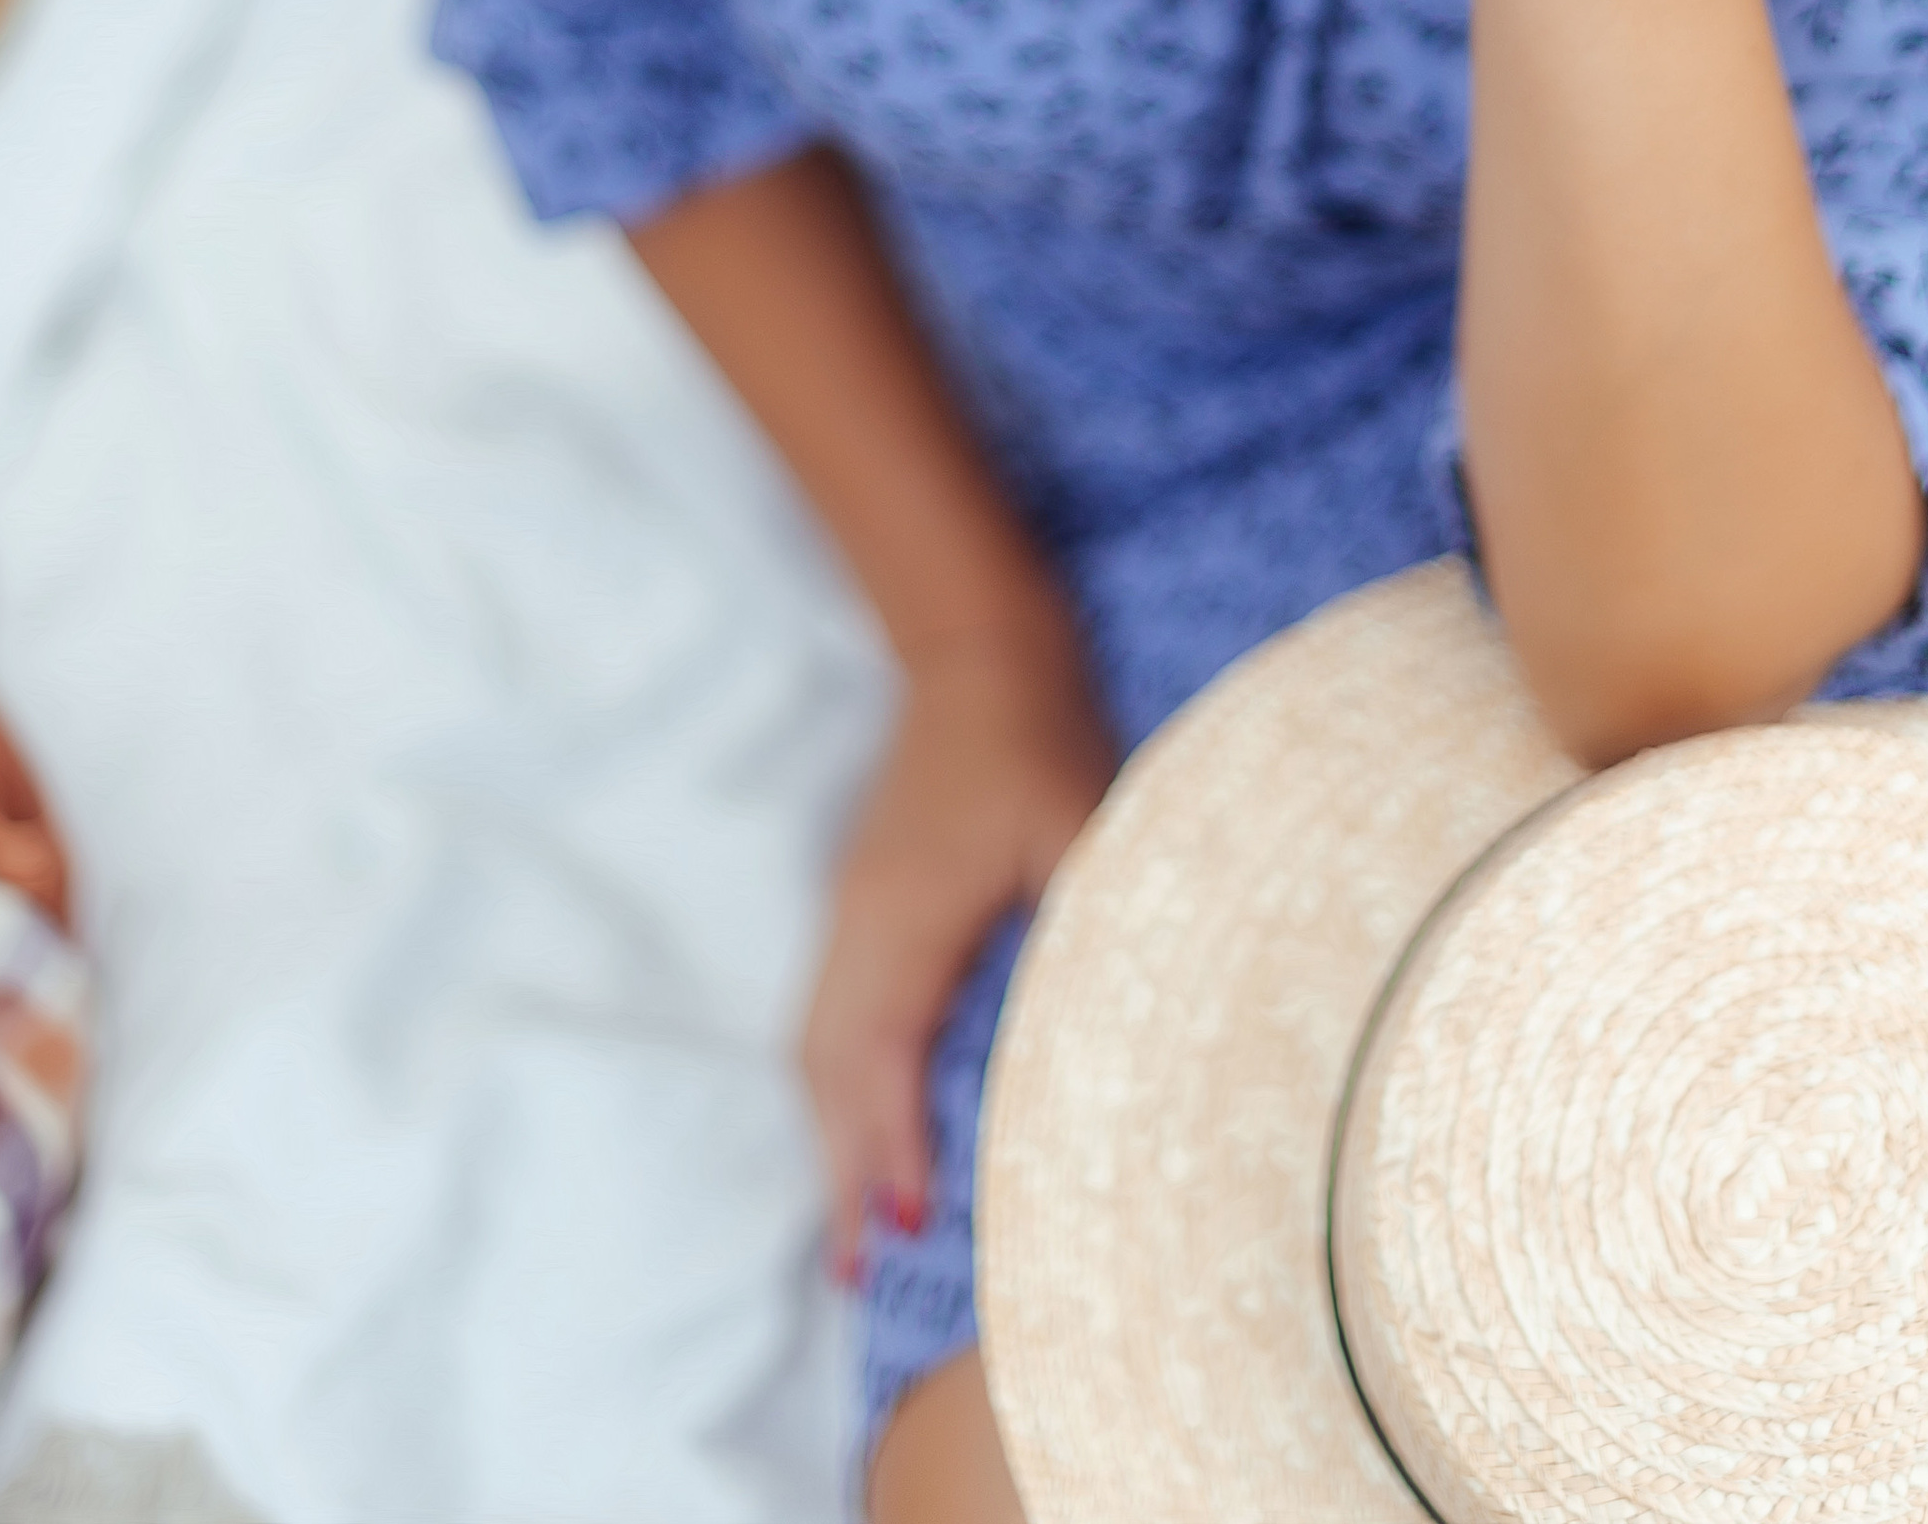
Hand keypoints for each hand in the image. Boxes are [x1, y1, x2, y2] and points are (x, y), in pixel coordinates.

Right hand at [805, 615, 1113, 1283]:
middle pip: (830, 1065)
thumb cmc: (1035, 732)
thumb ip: (1085, 917)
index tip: (908, 1225)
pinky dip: (833, 1086)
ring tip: (849, 1236)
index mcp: (909, 906)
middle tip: (858, 1276)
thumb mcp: (1081, 820)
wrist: (975, 650)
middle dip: (842, 1169)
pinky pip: (828, 1015)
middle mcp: (862, 918)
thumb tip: (1109, 1018)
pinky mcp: (860, 901)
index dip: (891, 1140)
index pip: (884, 1047)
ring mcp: (850, 908)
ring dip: (829, 1135)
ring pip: (818, 1045)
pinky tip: (857, 1126)